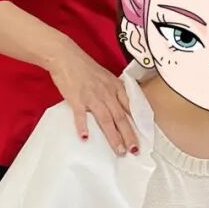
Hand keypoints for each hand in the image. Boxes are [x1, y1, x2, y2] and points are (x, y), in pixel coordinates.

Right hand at [45, 41, 138, 155]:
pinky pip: (81, 115)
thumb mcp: (106, 77)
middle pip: (121, 117)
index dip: (137, 124)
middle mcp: (107, 93)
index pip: (130, 108)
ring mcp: (92, 97)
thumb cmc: (85, 67)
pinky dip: (83, 127)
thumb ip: (114, 92)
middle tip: (134, 151)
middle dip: (129, 136)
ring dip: (113, 136)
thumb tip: (123, 108)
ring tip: (118, 151)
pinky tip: (85, 137)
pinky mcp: (76, 99)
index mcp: (116, 87)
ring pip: (106, 119)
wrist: (66, 57)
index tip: (142, 137)